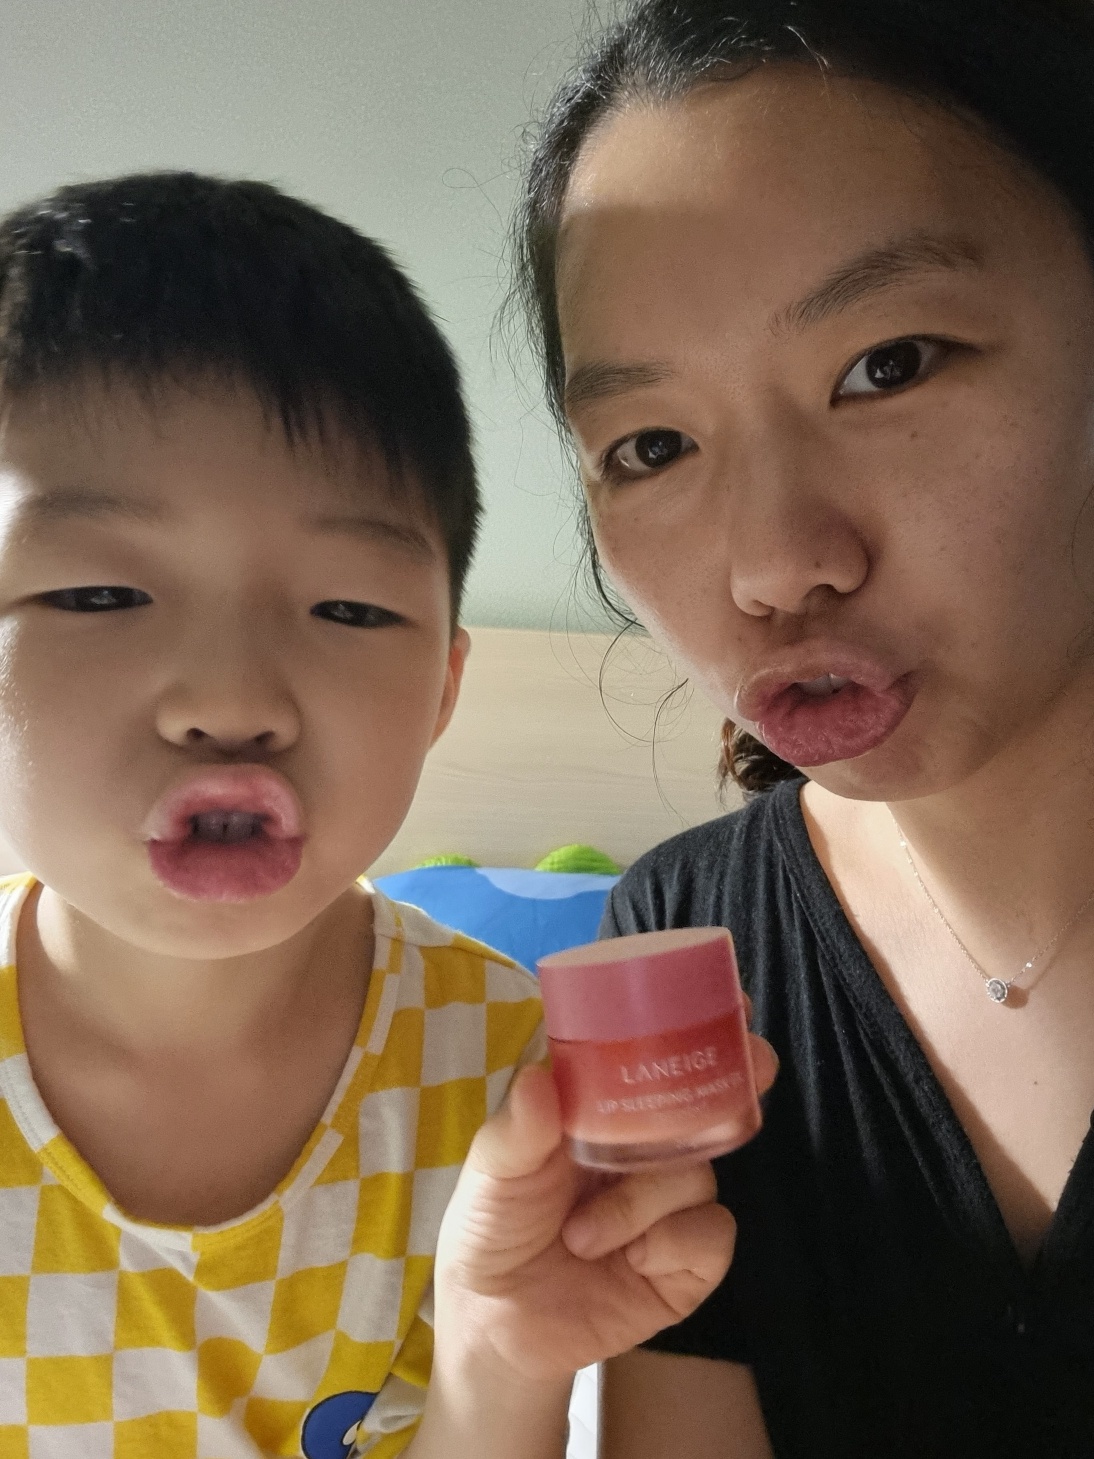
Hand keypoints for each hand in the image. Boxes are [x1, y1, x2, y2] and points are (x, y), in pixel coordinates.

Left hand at [433, 1031, 777, 1385]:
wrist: (496, 1327)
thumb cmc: (490, 1228)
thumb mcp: (492, 1173)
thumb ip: (517, 1131)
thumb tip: (540, 1080)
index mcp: (599, 1110)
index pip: (650, 1056)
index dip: (692, 1026)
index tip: (731, 1001)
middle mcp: (643, 1148)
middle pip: (704, 1103)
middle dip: (734, 1082)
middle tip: (756, 1065)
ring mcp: (669, 1203)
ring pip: (699, 1171)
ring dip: (642, 1202)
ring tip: (583, 1236)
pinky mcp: (686, 1261)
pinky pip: (712, 1231)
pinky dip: (672, 1243)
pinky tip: (632, 1261)